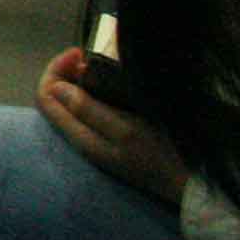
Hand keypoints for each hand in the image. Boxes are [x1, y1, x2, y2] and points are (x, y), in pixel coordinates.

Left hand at [37, 45, 185, 202]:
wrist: (193, 186)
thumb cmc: (163, 156)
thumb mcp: (127, 132)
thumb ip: (89, 111)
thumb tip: (56, 87)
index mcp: (80, 136)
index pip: (46, 97)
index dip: (55, 70)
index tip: (79, 53)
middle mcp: (84, 138)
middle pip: (57, 98)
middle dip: (67, 72)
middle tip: (89, 56)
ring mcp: (100, 139)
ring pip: (75, 103)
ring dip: (81, 80)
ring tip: (100, 64)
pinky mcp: (117, 139)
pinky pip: (94, 110)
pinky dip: (98, 91)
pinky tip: (115, 83)